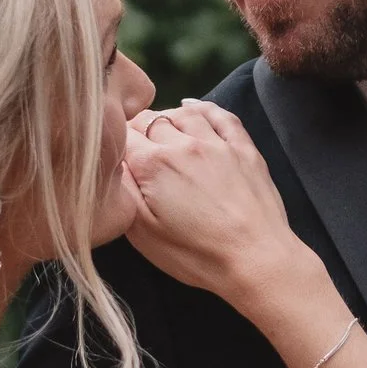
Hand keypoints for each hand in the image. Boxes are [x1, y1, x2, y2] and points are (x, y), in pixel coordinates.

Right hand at [122, 101, 323, 315]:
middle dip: (136, 130)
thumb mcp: (143, 233)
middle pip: (150, 121)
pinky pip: (221, 115)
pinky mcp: (244, 149)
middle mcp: (185, 145)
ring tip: (157, 130)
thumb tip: (113, 165)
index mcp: (155, 164)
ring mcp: (217, 144)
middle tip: (133, 148)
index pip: (122, 136)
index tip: (110, 156)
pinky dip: (203, 108)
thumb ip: (123, 192)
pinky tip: (191, 108)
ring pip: (183, 114)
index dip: (111, 145)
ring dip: (166, 118)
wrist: (256, 260)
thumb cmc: (197, 254)